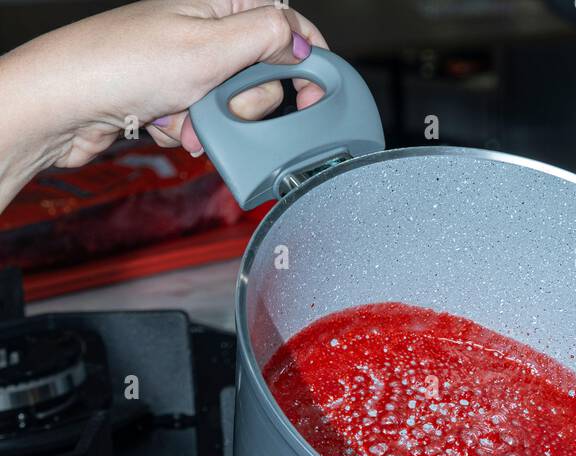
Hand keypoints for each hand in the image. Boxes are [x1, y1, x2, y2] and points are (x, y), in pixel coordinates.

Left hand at [0, 1, 326, 204]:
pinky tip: (164, 123)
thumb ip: (266, 39)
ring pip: (233, 108)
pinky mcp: (173, 99)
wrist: (69, 102)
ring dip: (213, 124)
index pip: (286, 26)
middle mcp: (207, 32)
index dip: (306, 60)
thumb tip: (302, 41)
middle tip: (221, 102)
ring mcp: (189, 67)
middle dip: (245, 102)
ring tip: (181, 117)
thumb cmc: (124, 65)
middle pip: (262, 76)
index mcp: (221, 5)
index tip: (315, 93)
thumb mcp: (210, 47)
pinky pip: (204, 125)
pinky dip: (189, 133)